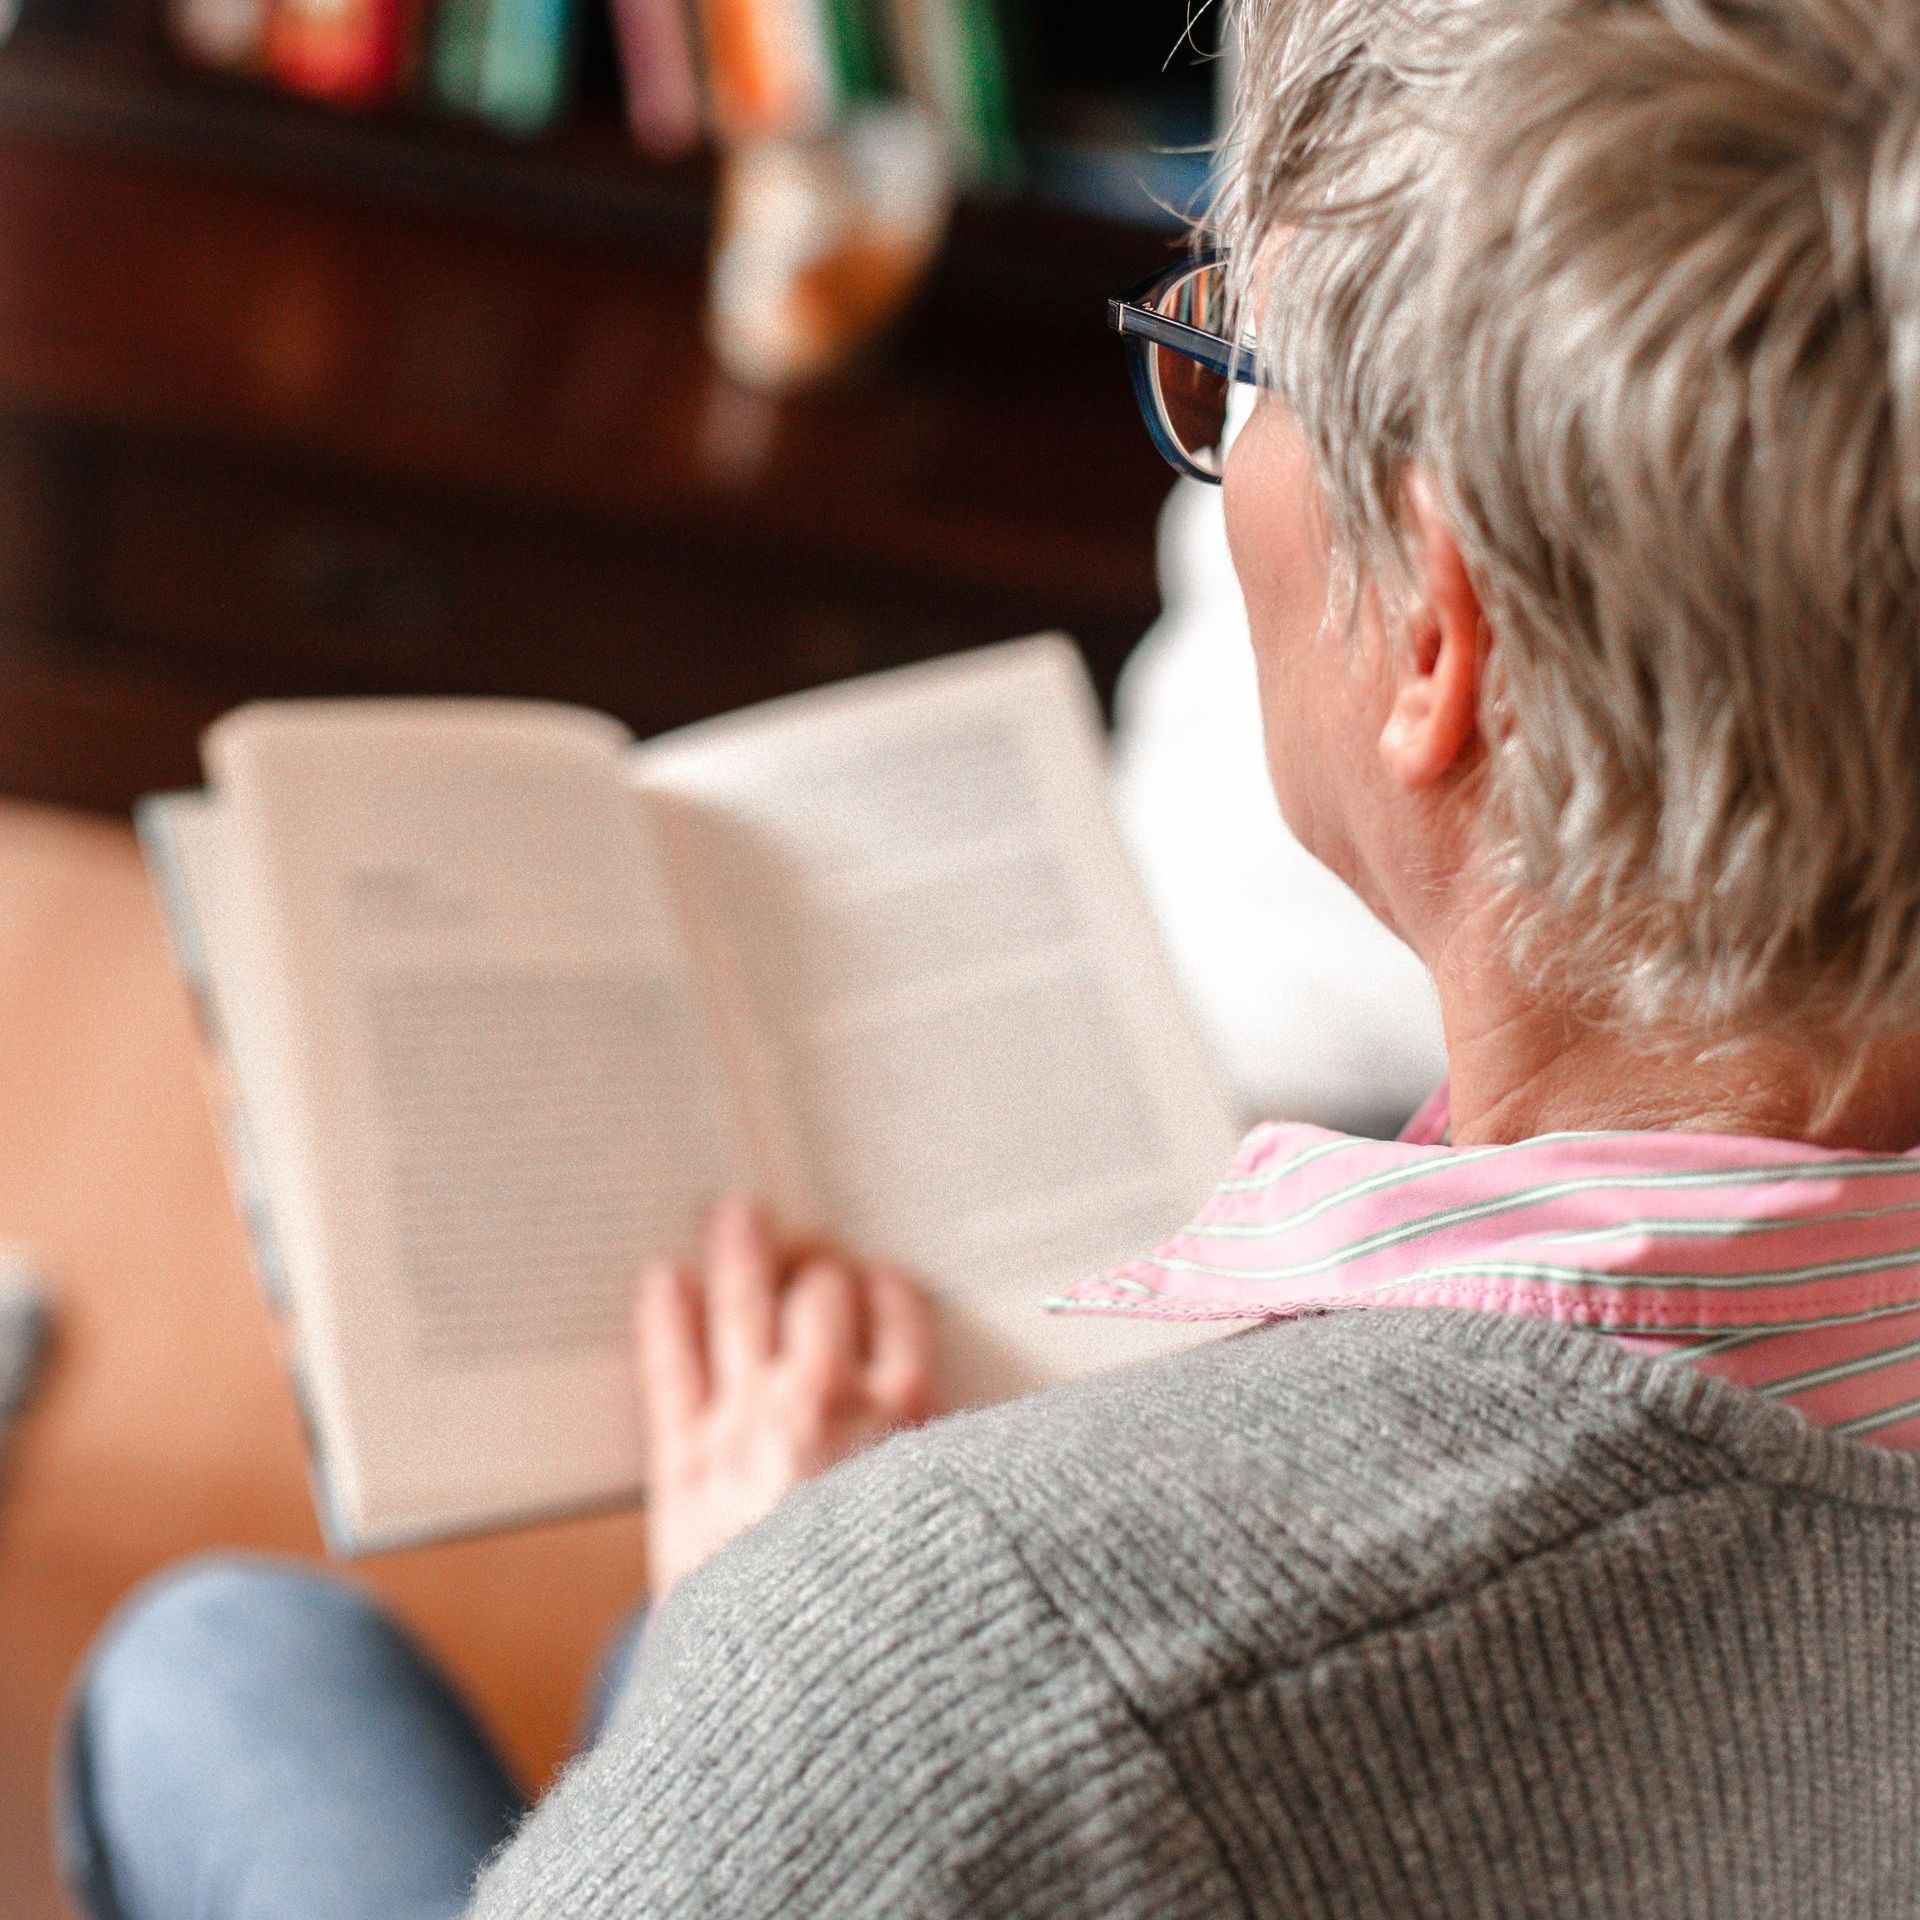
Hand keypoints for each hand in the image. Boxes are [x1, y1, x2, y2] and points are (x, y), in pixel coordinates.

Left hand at [636, 1196, 936, 1599]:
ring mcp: (749, 1420)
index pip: (896, 1310)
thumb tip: (946, 1410)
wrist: (807, 1694)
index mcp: (904, 1413)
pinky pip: (671, 1364)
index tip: (873, 1277)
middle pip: (821, 1293)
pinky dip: (665, 1316)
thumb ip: (949, 1458)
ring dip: (740, 1249)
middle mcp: (828, 1398)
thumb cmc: (888, 1619)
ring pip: (744, 1303)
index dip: (881, 1286)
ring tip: (735, 1217)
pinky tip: (663, 1281)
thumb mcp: (948, 1525)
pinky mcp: (684, 1458)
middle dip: (817, 1264)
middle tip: (807, 1249)